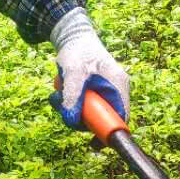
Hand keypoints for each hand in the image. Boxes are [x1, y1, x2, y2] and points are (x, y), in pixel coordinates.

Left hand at [49, 8, 130, 128]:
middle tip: (64, 110)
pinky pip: (84, 106)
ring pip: (91, 113)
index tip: (93, 143)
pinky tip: (61, 91)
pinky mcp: (95, 91)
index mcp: (118, 85)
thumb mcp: (73, 75)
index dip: (109, 132)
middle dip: (81, 118)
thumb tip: (71, 120)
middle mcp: (115, 90)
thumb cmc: (77, 51)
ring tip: (58, 94)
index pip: (121, 117)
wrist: (72, 35)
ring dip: (72, 109)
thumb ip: (73, 98)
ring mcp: (105, 91)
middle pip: (103, 118)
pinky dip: (70, 102)